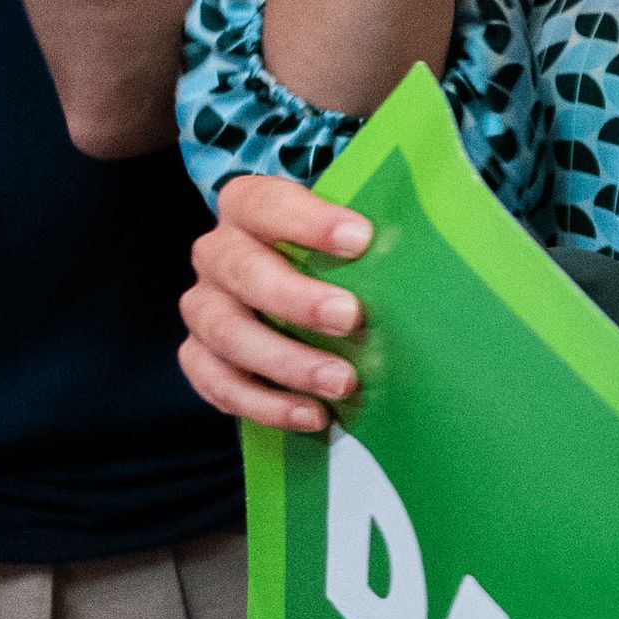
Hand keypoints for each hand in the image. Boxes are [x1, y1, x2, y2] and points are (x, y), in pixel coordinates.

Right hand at [181, 174, 374, 432]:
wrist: (296, 291)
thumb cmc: (330, 255)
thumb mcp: (347, 233)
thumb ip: (369, 235)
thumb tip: (418, 249)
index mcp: (247, 207)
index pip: (265, 204)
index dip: (307, 222)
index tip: (361, 239)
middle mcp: (216, 254)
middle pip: (241, 272)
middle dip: (297, 299)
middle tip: (351, 318)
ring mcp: (204, 307)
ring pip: (227, 334)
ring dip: (287, 362)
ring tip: (342, 382)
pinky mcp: (200, 357)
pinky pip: (219, 384)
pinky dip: (266, 404)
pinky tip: (313, 415)